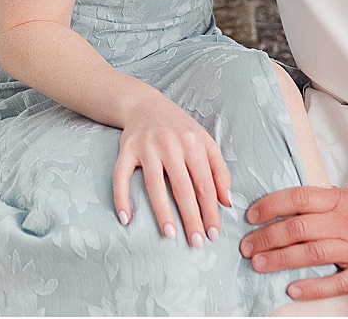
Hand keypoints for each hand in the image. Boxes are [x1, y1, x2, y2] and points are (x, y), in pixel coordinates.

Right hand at [113, 93, 232, 247]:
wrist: (145, 104)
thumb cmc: (180, 128)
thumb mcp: (205, 142)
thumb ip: (220, 171)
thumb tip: (226, 202)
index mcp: (193, 143)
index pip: (205, 184)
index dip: (210, 211)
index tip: (213, 234)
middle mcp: (170, 144)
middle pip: (183, 187)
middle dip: (191, 217)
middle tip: (196, 243)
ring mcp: (147, 147)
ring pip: (155, 184)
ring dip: (162, 212)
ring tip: (170, 235)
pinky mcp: (126, 149)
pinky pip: (120, 176)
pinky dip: (121, 197)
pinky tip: (126, 218)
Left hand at [239, 185, 347, 299]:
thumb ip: (331, 201)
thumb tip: (303, 204)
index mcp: (341, 200)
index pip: (296, 198)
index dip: (269, 206)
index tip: (251, 214)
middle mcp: (345, 223)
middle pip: (296, 228)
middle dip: (265, 238)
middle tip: (246, 246)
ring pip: (309, 253)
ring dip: (279, 260)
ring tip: (258, 265)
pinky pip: (336, 281)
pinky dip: (312, 286)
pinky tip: (293, 289)